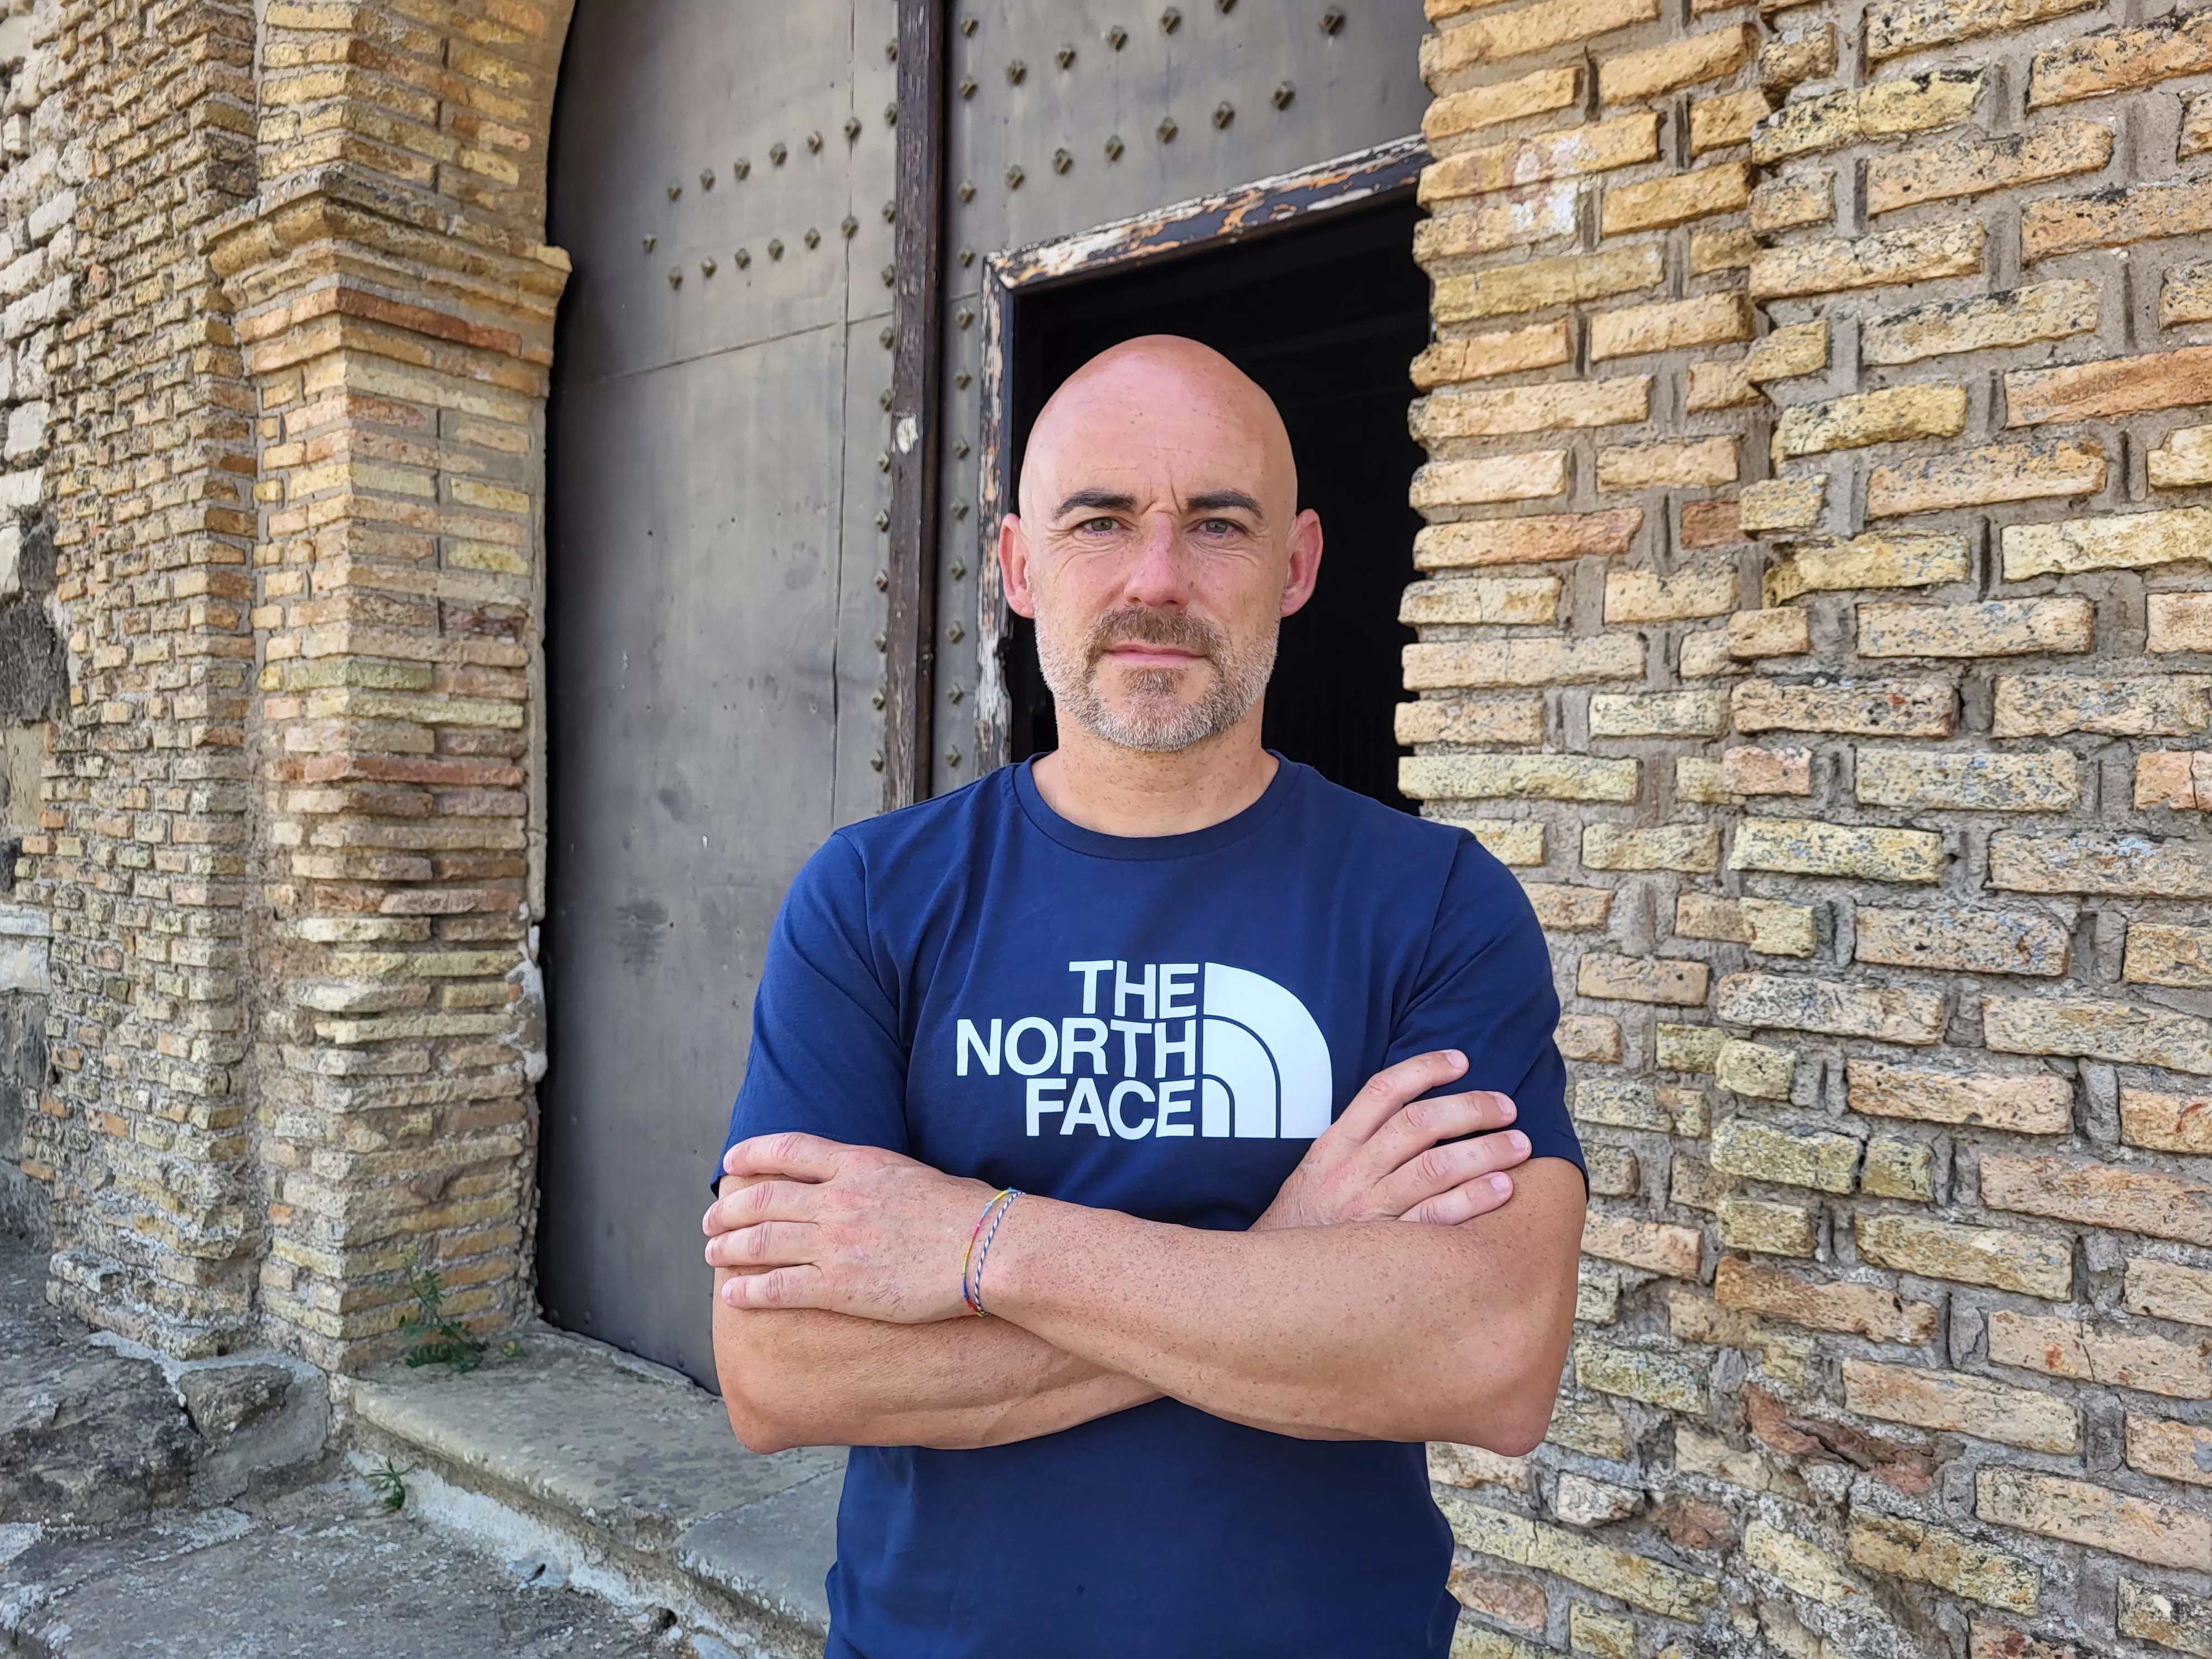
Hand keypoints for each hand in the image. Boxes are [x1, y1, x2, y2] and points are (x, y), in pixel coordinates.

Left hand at [704, 1133, 996, 1320]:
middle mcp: (840, 1200)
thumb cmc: (968, 1212)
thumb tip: (864, 1183)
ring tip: (712, 1254)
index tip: (731, 1164)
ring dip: (727, 1249)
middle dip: (728, 1210)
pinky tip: (732, 1295)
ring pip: (760, 1242)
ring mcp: (837, 1243)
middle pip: (763, 1198)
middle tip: (710, 1221)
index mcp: (860, 1165)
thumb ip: (878, 1176)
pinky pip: (778, 1288)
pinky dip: (747, 1291)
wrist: (988, 1248)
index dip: (752, 1155)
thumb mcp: (916, 1174)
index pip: (789, 1151)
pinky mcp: (840, 1286)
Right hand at [1253, 1050, 1527, 1231]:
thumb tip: (1409, 1112)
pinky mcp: (1385, 1249)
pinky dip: (1473, 1200)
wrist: (1270, 1286)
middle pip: (1419, 1124)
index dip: (1425, 1069)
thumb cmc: (1304, 1225)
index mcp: (1334, 1146)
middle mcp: (1353, 1172)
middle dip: (1470, 1109)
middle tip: (1507, 1106)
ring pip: (1435, 1167)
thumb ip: (1355, 1143)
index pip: (1382, 1092)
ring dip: (1485, 1151)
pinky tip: (1503, 1188)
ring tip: (1519, 1144)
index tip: (1462, 1061)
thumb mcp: (1316, 1172)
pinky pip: (1437, 1218)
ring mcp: (1370, 1210)